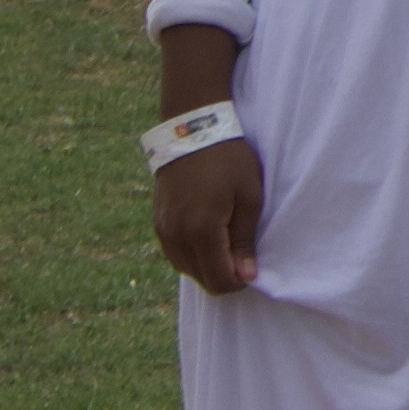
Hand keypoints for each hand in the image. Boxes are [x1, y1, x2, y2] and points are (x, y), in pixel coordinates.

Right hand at [154, 140, 262, 293]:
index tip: (251, 263)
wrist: (191, 129)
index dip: (239, 281)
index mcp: (201, 231)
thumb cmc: (228, 159)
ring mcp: (163, 229)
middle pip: (202, 279)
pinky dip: (192, 254)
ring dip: (207, 265)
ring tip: (225, 240)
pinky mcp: (157, 222)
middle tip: (241, 251)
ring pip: (186, 269)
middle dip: (224, 274)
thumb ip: (244, 241)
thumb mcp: (249, 197)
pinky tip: (207, 235)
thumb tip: (246, 276)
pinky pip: (175, 253)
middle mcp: (176, 236)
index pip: (219, 281)